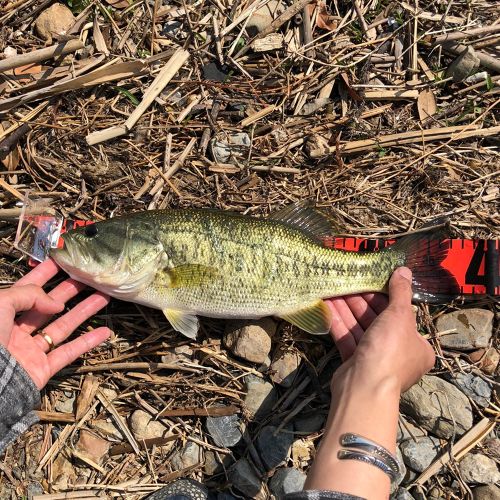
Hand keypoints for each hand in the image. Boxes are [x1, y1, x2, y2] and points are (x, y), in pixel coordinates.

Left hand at [0, 259, 111, 389]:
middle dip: (69, 290)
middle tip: (89, 277)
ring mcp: (30, 350)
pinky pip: (68, 353)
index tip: (63, 262)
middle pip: (49, 306)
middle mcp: (16, 331)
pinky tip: (104, 332)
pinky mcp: (42, 369)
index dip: (44, 274)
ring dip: (84, 311)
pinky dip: (88, 342)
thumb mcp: (0, 304)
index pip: (26, 289)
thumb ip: (29, 295)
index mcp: (2, 314)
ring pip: (63, 326)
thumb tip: (56, 303)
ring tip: (104, 296)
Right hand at [326, 267, 434, 391]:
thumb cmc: (389, 351)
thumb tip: (404, 270)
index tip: (371, 280)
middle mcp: (398, 353)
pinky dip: (339, 322)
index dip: (386, 296)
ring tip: (334, 288)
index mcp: (417, 345)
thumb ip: (400, 292)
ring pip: (360, 327)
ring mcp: (375, 358)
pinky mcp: (355, 362)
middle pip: (379, 320)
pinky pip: (347, 337)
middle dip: (362, 300)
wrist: (364, 389)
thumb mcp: (399, 316)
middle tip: (349, 281)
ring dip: (347, 308)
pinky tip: (327, 305)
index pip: (402, 314)